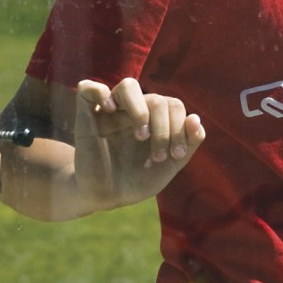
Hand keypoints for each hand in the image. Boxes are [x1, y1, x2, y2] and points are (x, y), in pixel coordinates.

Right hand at [72, 78, 205, 210]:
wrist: (107, 197)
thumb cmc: (138, 179)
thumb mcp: (170, 165)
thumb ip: (188, 143)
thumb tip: (196, 119)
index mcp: (155, 117)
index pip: (174, 105)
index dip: (180, 128)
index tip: (175, 156)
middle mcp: (134, 110)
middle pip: (157, 99)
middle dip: (164, 129)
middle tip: (158, 156)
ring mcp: (110, 110)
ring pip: (128, 85)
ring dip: (140, 109)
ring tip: (141, 134)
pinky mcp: (86, 115)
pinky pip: (88, 88)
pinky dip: (101, 92)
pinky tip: (110, 111)